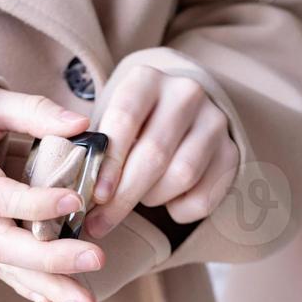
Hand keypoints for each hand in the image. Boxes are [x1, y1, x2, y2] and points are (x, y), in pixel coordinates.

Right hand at [0, 87, 104, 301]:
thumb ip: (33, 111)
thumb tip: (81, 125)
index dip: (33, 202)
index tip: (74, 199)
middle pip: (1, 244)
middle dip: (51, 259)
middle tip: (97, 259)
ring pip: (4, 265)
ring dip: (48, 287)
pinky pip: (1, 267)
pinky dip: (29, 286)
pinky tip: (57, 301)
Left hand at [84, 65, 237, 237]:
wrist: (178, 111)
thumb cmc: (130, 123)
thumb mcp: (105, 118)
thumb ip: (88, 144)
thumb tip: (69, 181)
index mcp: (147, 79)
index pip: (125, 119)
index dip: (109, 163)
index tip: (95, 196)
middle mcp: (185, 94)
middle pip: (154, 154)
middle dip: (124, 196)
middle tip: (102, 223)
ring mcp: (214, 122)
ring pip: (181, 176)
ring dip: (153, 198)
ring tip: (140, 197)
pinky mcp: (232, 152)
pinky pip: (204, 197)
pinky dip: (180, 210)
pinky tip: (168, 202)